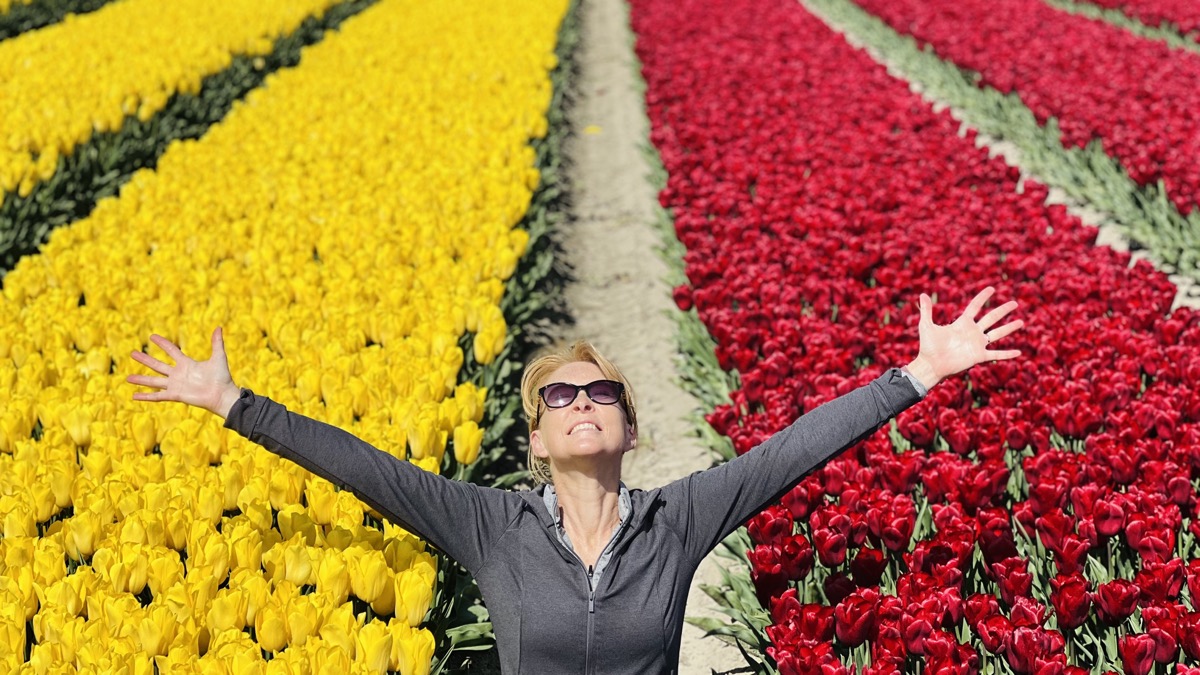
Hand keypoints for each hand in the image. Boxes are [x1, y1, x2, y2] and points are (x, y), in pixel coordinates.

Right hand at [126, 327, 241, 417]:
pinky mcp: (175, 395)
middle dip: (144, 359)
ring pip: (154, 381)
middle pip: (157, 365)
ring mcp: (175, 385)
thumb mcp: (218, 357)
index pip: (171, 350)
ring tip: (127, 378)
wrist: (222, 395)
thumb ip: (216, 343)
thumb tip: (219, 327)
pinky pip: (158, 396)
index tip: (151, 336)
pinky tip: (134, 396)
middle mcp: (178, 374)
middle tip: (132, 353)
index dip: (162, 343)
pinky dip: (146, 396)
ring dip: (141, 379)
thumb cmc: (222, 377)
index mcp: (186, 364)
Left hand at [904, 286, 1022, 390]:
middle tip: (1015, 303)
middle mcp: (972, 332)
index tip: (991, 289)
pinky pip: (996, 354)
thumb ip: (926, 310)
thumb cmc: (928, 346)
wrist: (931, 365)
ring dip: (1009, 328)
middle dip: (1003, 310)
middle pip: (991, 318)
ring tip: (1021, 322)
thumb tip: (922, 294)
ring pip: (997, 334)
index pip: (975, 307)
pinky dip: (1007, 354)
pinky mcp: (979, 356)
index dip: (982, 297)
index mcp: (962, 323)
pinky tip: (1018, 352)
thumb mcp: (927, 326)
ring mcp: (977, 344)